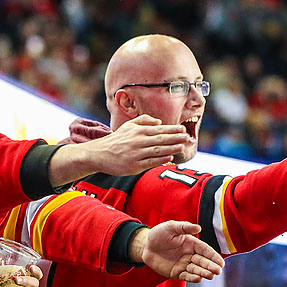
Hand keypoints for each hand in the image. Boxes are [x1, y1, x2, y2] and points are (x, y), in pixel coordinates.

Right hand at [49, 114, 187, 185]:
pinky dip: (160, 159)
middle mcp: (138, 141)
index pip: (159, 129)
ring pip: (157, 150)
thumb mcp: (128, 126)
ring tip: (182, 146)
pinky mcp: (134, 165)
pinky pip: (150, 162)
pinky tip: (169, 157)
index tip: (183, 129)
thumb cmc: (116, 140)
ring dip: (171, 148)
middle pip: (160, 139)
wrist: (99, 154)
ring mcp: (136, 154)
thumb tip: (159, 122)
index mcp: (137, 131)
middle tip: (187, 137)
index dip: (172, 129)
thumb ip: (144, 121)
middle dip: (175, 137)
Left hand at [130, 221, 224, 282]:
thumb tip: (198, 227)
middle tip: (218, 271)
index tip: (221, 262)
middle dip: (211, 266)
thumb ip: (183, 227)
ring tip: (210, 275)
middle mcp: (190, 255)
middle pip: (203, 261)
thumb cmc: (159, 234)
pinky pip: (186, 276)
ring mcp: (184, 264)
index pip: (205, 250)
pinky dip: (193, 278)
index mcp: (191, 243)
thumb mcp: (170, 227)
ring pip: (196, 270)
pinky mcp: (176, 273)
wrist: (145, 246)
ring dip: (204, 273)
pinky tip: (199, 279)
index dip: (213, 256)